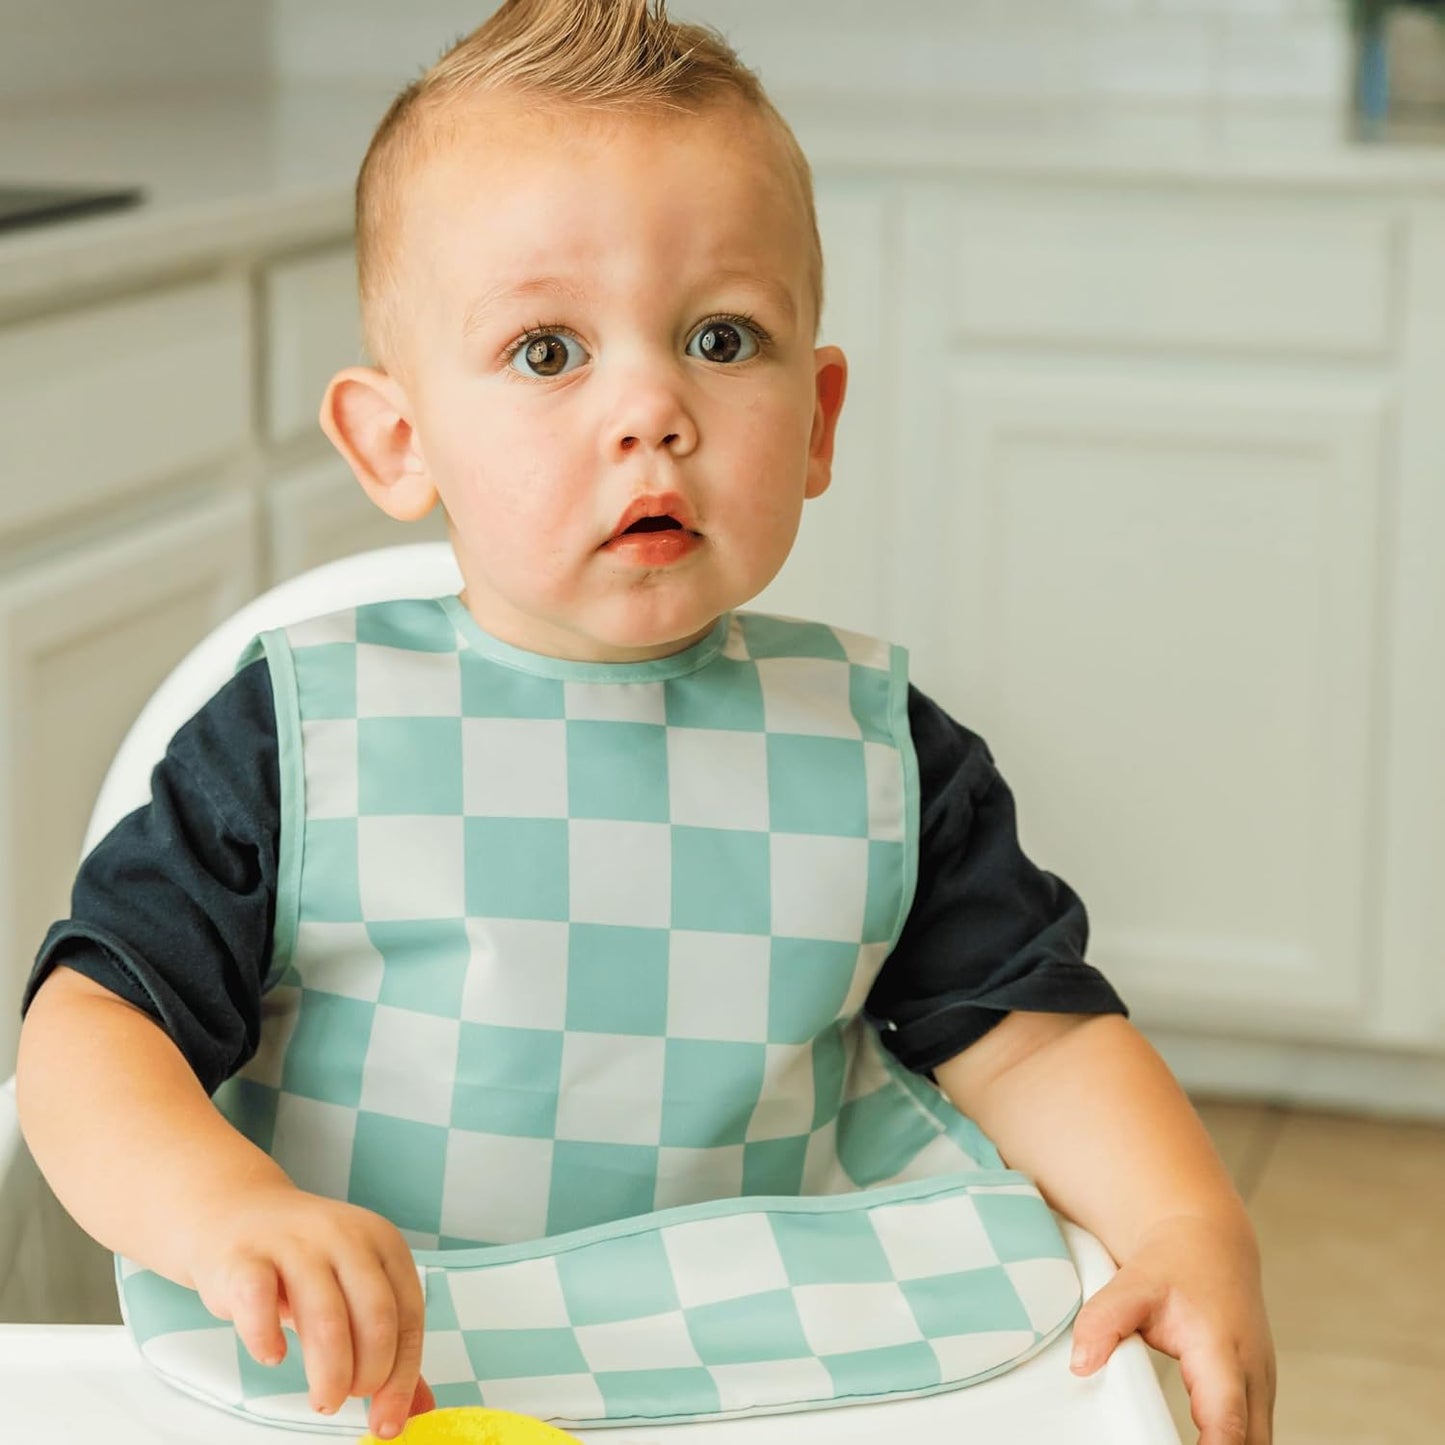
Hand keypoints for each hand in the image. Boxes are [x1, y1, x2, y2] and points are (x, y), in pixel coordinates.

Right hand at [182, 1181, 430, 1439]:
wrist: (236, 1213)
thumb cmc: (302, 1262)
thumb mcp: (355, 1288)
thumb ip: (388, 1344)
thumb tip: (419, 1408)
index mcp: (382, 1242)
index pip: (408, 1315)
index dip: (403, 1375)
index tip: (389, 1422)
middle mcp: (345, 1236)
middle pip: (375, 1316)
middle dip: (369, 1374)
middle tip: (350, 1400)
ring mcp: (294, 1243)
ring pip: (325, 1316)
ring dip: (329, 1373)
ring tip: (325, 1400)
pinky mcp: (244, 1258)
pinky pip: (259, 1301)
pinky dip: (267, 1338)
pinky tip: (273, 1356)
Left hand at [1069, 1213, 1274, 1444]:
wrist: (1210, 1244)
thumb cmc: (1177, 1264)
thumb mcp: (1133, 1284)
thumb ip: (1104, 1320)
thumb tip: (1081, 1363)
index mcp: (1220, 1351)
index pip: (1226, 1418)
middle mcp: (1252, 1376)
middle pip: (1251, 1444)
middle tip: (1164, 1442)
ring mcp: (1262, 1387)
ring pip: (1258, 1442)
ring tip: (1167, 1438)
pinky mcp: (1260, 1394)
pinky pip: (1254, 1435)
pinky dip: (1231, 1444)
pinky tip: (1197, 1444)